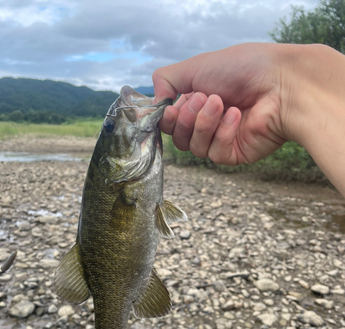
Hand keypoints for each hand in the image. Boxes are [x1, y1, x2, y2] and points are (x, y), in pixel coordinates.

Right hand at [153, 43, 288, 165]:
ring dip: (204, 123)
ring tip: (221, 103)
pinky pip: (214, 154)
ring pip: (194, 148)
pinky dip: (223, 132)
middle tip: (203, 98)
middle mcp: (208, 123)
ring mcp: (221, 140)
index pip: (170, 122)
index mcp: (197, 103)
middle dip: (187, 119)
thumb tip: (155, 102)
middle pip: (178, 138)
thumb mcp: (196, 66)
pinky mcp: (234, 154)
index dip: (167, 119)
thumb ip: (166, 80)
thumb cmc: (242, 70)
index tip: (171, 108)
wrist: (280, 83)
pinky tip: (238, 115)